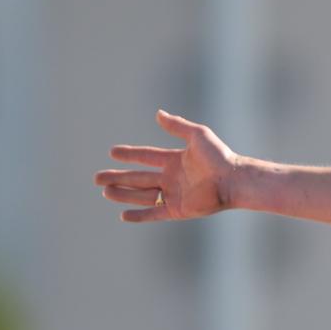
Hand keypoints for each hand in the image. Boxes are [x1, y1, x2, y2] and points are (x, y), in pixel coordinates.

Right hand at [95, 110, 240, 222]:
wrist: (233, 180)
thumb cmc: (219, 156)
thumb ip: (177, 125)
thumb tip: (158, 114)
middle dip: (118, 177)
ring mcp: (175, 195)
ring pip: (142, 195)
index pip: (146, 157)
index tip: (112, 152)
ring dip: (123, 193)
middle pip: (139, 178)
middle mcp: (173, 178)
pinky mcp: (178, 210)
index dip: (130, 154)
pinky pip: (155, 213)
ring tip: (105, 191)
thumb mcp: (197, 135)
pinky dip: (140, 215)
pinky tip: (123, 215)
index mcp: (175, 160)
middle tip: (97, 178)